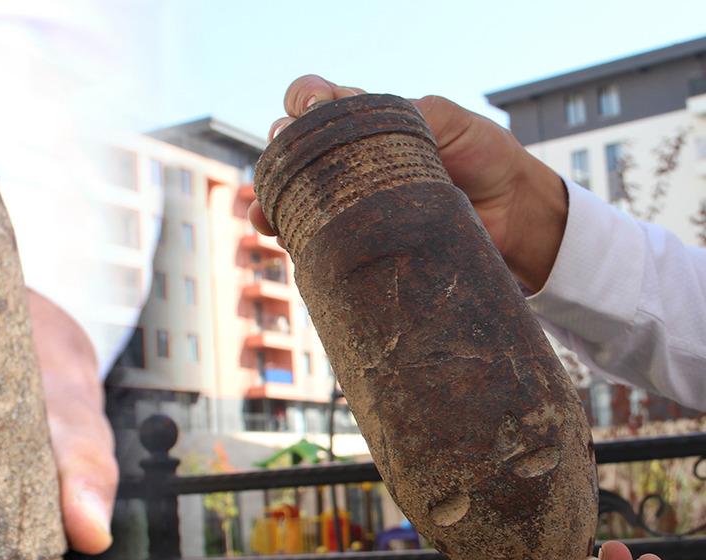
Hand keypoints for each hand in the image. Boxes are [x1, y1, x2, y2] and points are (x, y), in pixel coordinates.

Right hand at [249, 75, 568, 291]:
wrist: (514, 218)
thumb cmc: (484, 158)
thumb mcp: (444, 120)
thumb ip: (399, 111)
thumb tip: (343, 114)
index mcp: (365, 122)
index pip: (315, 103)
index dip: (302, 101)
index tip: (306, 109)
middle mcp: (349, 161)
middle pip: (292, 151)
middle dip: (276, 153)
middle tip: (281, 161)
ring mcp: (349, 203)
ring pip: (292, 196)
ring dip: (268, 200)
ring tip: (262, 209)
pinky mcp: (355, 241)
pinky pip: (311, 239)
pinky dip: (287, 236)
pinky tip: (275, 235)